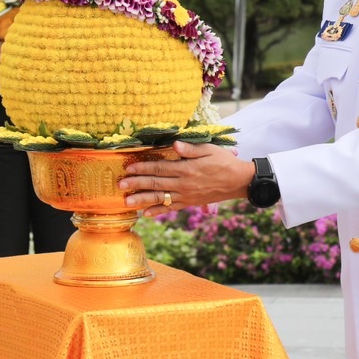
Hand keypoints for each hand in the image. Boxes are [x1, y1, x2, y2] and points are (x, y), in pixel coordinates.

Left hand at [118, 141, 254, 214]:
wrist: (238, 181)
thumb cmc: (224, 161)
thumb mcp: (210, 149)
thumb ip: (191, 149)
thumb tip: (174, 144)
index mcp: (186, 168)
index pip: (160, 168)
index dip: (143, 168)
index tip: (129, 168)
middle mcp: (183, 183)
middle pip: (156, 184)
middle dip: (136, 184)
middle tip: (120, 185)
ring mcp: (186, 195)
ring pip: (160, 198)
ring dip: (142, 200)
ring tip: (127, 202)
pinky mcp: (189, 202)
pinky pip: (171, 208)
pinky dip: (157, 211)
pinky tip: (145, 214)